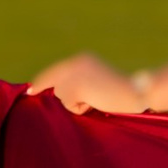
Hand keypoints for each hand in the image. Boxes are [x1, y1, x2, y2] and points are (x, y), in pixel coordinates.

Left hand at [26, 53, 148, 114]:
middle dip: (51, 92)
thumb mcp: (96, 83)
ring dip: (74, 103)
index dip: (43, 81)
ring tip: (96, 100)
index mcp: (82, 59)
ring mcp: (75, 73)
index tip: (31, 89)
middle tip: (45, 95)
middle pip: (53, 82)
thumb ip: (78, 83)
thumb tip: (54, 93)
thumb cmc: (120, 93)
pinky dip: (80, 109)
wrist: (136, 92)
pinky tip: (96, 102)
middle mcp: (76, 62)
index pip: (56, 70)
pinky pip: (68, 105)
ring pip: (60, 95)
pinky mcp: (75, 87)